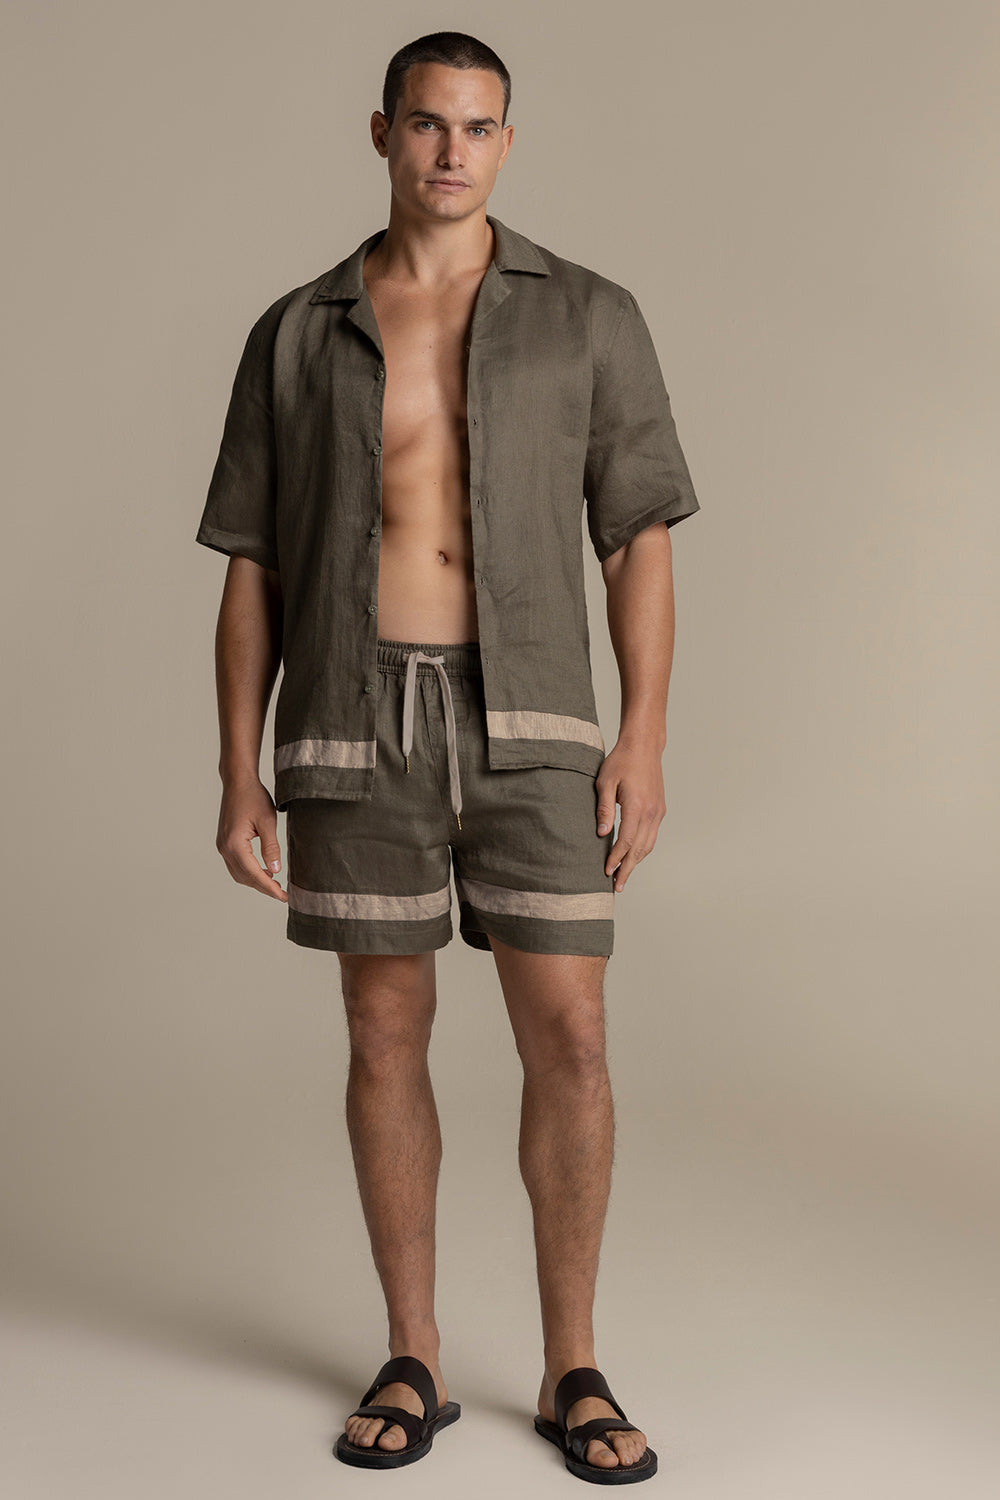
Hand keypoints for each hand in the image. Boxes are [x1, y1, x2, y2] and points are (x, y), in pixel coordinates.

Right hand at [216, 777, 287, 901]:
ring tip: (275, 883)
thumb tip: (275, 871)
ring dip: (255, 881)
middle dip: (263, 888)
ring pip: (238, 874)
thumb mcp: (268, 821)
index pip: (254, 874)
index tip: (283, 897)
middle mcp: (224, 848)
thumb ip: (271, 847)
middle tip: (282, 894)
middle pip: (244, 878)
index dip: (270, 888)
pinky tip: (263, 870)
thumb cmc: (253, 797)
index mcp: (235, 844)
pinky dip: (249, 872)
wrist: (237, 782)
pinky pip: (236, 865)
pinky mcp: (224, 843)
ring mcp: (222, 846)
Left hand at [594, 742, 665, 892]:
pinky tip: (633, 855)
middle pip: (640, 849)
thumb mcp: (605, 782)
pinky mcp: (659, 809)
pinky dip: (643, 849)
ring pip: (648, 845)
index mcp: (636, 806)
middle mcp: (651, 812)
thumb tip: (601, 834)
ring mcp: (658, 811)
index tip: (607, 872)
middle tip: (617, 886)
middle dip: (628, 869)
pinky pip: (652, 835)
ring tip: (624, 875)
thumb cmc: (621, 761)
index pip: (626, 841)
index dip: (616, 858)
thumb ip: (603, 809)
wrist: (644, 746)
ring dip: (636, 861)